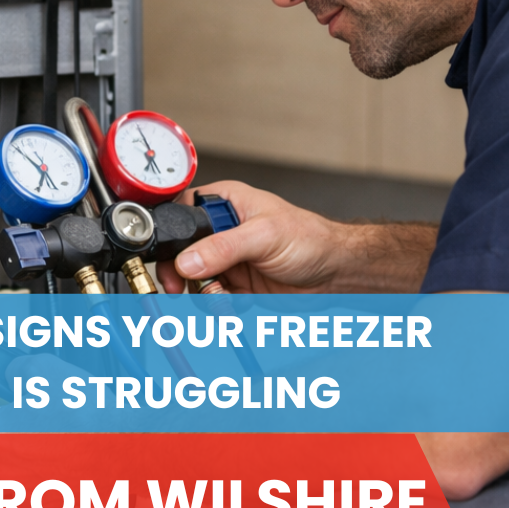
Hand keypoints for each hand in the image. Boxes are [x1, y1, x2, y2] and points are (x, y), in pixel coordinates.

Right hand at [153, 180, 346, 293]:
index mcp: (225, 203)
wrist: (335, 273)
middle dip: (181, 272)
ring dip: (203, 292)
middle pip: (181, 251)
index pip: (183, 214)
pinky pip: (211, 297)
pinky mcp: (235, 283)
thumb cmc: (310, 239)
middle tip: (182, 285)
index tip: (173, 258)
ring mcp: (227, 258)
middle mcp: (221, 230)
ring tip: (221, 294)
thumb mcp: (264, 236)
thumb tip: (188, 260)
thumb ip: (223, 247)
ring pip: (193, 279)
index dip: (174, 236)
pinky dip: (219, 304)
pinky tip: (237, 300)